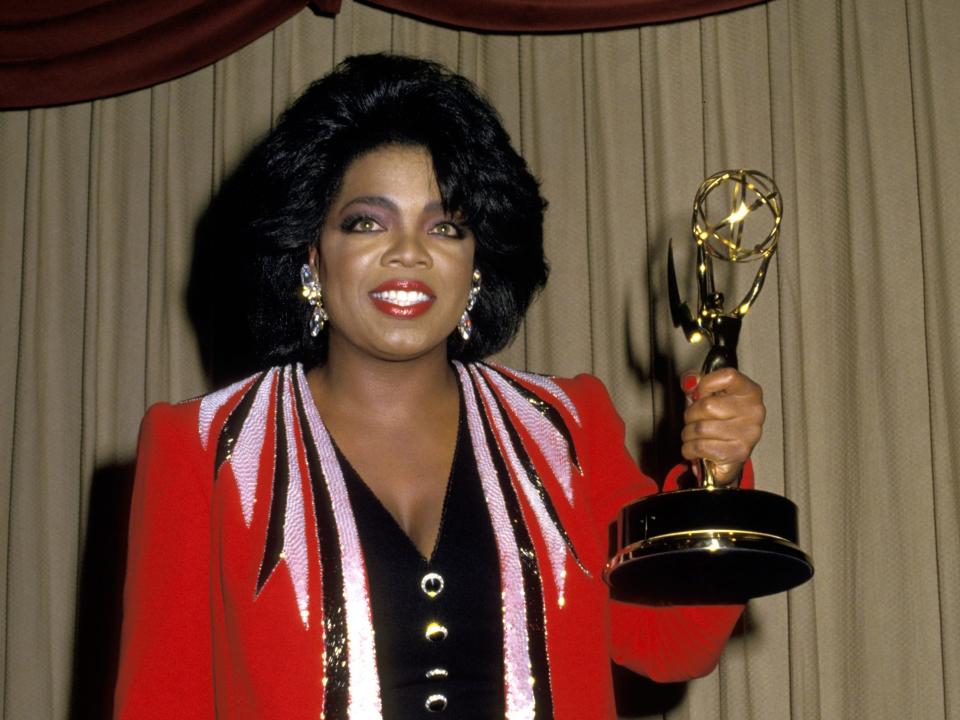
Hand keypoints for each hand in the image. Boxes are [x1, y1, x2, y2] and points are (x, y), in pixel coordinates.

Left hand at [679, 368, 764, 485]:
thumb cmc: (721, 421)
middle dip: (691, 414)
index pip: (728, 376)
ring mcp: (747, 433)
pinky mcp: (737, 453)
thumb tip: (689, 381)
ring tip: (694, 434)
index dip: (706, 383)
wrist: (729, 453)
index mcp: (750, 392)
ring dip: (688, 433)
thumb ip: (697, 384)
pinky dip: (689, 448)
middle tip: (694, 419)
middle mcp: (753, 412)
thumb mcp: (709, 396)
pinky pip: (700, 447)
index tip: (700, 393)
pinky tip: (694, 447)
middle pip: (707, 405)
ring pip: (701, 428)